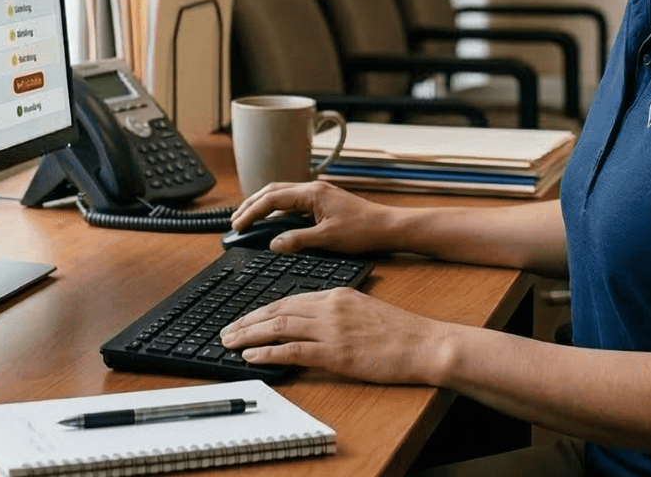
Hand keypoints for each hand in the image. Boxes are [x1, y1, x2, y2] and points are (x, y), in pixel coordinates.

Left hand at [218, 287, 453, 383]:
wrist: (424, 343)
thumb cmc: (400, 332)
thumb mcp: (363, 309)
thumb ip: (335, 311)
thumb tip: (309, 322)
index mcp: (336, 294)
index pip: (289, 299)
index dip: (262, 310)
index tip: (245, 318)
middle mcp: (329, 307)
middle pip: (277, 310)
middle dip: (247, 321)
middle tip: (226, 330)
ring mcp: (331, 329)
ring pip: (278, 326)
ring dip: (249, 335)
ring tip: (229, 342)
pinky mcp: (336, 353)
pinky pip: (292, 351)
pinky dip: (268, 353)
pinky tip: (252, 356)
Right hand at [230, 180, 398, 253]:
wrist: (389, 228)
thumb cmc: (364, 231)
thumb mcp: (328, 239)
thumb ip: (298, 241)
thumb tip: (273, 244)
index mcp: (312, 193)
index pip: (272, 198)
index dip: (251, 212)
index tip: (237, 224)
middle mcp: (313, 189)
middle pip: (273, 191)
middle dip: (252, 204)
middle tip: (235, 220)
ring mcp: (319, 195)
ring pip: (283, 196)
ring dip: (264, 206)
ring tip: (248, 219)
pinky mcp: (324, 203)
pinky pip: (294, 203)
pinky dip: (278, 211)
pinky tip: (274, 222)